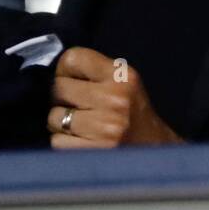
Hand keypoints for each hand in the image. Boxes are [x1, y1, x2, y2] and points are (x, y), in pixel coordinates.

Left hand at [47, 46, 183, 148]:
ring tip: (81, 126)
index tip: (71, 79)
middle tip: (77, 106)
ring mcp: (104, 128)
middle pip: (58, 88)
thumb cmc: (133, 114)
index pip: (73, 58)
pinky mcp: (94, 152)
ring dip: (61, 123)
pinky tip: (82, 142)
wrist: (155, 151)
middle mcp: (114, 100)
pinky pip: (57, 141)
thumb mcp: (123, 82)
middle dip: (62, 98)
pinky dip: (64, 143)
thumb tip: (53, 70)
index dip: (65, 69)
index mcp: (121, 76)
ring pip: (53, 117)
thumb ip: (94, 71)